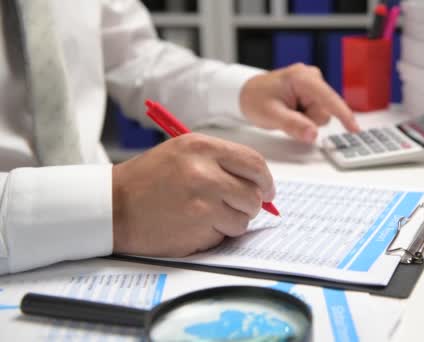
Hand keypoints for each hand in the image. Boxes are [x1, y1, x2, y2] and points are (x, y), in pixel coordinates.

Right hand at [111, 133, 274, 256]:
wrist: (111, 207)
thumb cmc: (147, 180)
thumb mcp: (182, 153)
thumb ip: (221, 163)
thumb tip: (260, 182)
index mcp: (202, 148)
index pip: (254, 163)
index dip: (266, 180)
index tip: (267, 191)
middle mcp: (205, 172)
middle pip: (255, 194)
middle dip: (252, 204)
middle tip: (238, 207)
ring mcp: (203, 203)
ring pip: (244, 218)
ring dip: (232, 221)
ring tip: (206, 215)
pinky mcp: (199, 229)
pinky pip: (226, 235)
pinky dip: (217, 234)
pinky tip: (194, 226)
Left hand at [240, 63, 359, 143]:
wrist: (246, 93)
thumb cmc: (256, 99)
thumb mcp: (271, 115)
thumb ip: (293, 125)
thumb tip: (313, 134)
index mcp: (302, 78)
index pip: (329, 99)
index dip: (344, 115)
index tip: (354, 129)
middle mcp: (312, 77)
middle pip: (325, 111)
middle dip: (308, 120)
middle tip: (287, 116)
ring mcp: (314, 84)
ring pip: (322, 114)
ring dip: (306, 120)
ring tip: (288, 112)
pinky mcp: (313, 92)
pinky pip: (317, 112)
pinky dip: (305, 116)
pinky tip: (292, 111)